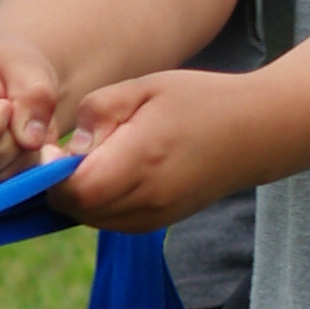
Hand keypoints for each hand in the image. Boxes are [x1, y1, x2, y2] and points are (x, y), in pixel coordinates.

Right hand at [0, 40, 66, 188]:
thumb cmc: (14, 68)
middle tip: (22, 117)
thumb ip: (33, 96)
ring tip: (25, 130)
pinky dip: (20, 175)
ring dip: (19, 161)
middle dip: (11, 144)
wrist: (14, 81)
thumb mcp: (29, 67)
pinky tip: (25, 149)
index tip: (6, 104)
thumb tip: (30, 140)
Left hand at [57, 71, 258, 230]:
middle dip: (60, 183)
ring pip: (90, 218)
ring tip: (96, 157)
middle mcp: (149, 197)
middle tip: (69, 149)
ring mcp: (156, 216)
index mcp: (143, 159)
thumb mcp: (146, 86)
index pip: (75, 188)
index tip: (52, 146)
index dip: (51, 172)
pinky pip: (110, 221)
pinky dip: (99, 202)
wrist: (257, 132)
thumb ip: (100, 111)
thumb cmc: (199, 99)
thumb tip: (67, 148)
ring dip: (79, 193)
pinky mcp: (159, 223)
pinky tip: (113, 171)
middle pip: (77, 208)